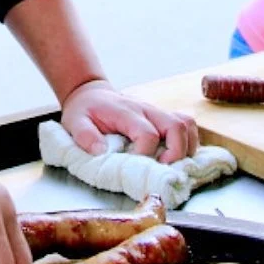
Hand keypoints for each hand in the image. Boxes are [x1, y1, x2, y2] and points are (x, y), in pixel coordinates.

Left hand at [61, 79, 198, 162]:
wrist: (90, 94)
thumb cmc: (84, 110)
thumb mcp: (75, 122)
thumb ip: (85, 137)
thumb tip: (102, 152)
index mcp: (125, 112)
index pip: (147, 133)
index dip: (146, 154)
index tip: (136, 167)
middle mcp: (146, 110)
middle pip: (176, 125)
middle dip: (176, 152)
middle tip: (164, 170)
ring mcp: (156, 112)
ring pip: (186, 123)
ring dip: (187, 146)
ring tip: (175, 164)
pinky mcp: (161, 117)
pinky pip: (185, 124)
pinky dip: (189, 141)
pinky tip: (179, 156)